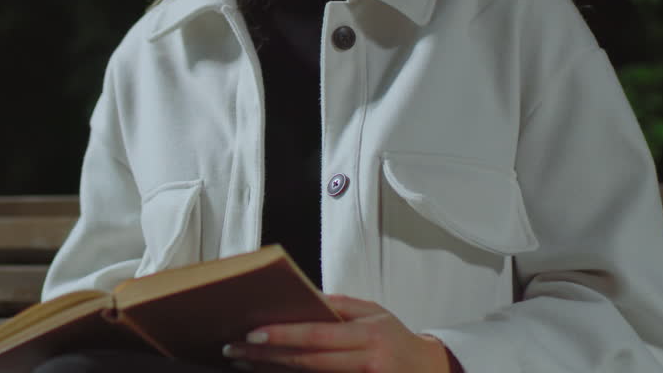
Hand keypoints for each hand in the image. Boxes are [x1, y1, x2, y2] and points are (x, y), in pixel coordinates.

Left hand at [221, 294, 454, 372]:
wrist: (429, 372)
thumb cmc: (397, 338)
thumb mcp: (375, 313)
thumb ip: (340, 307)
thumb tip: (304, 297)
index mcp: (368, 334)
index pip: (318, 335)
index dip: (284, 335)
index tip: (252, 333)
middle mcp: (366, 360)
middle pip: (308, 361)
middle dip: (268, 355)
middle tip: (234, 348)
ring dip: (273, 369)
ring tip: (243, 360)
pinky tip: (270, 371)